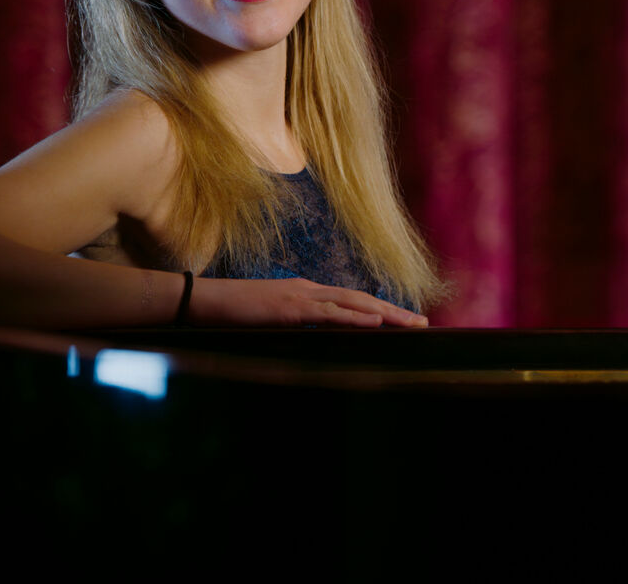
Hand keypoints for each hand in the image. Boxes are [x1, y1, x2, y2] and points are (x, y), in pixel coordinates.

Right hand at [188, 277, 427, 327]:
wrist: (204, 301)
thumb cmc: (233, 313)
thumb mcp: (271, 319)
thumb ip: (295, 324)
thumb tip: (315, 338)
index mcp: (306, 293)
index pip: (352, 301)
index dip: (380, 310)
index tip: (405, 320)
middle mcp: (309, 290)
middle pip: (361, 299)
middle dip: (394, 311)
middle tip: (423, 323)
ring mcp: (300, 297)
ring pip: (352, 304)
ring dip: (385, 314)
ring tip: (411, 323)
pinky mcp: (289, 309)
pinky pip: (328, 314)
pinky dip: (354, 318)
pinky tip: (374, 322)